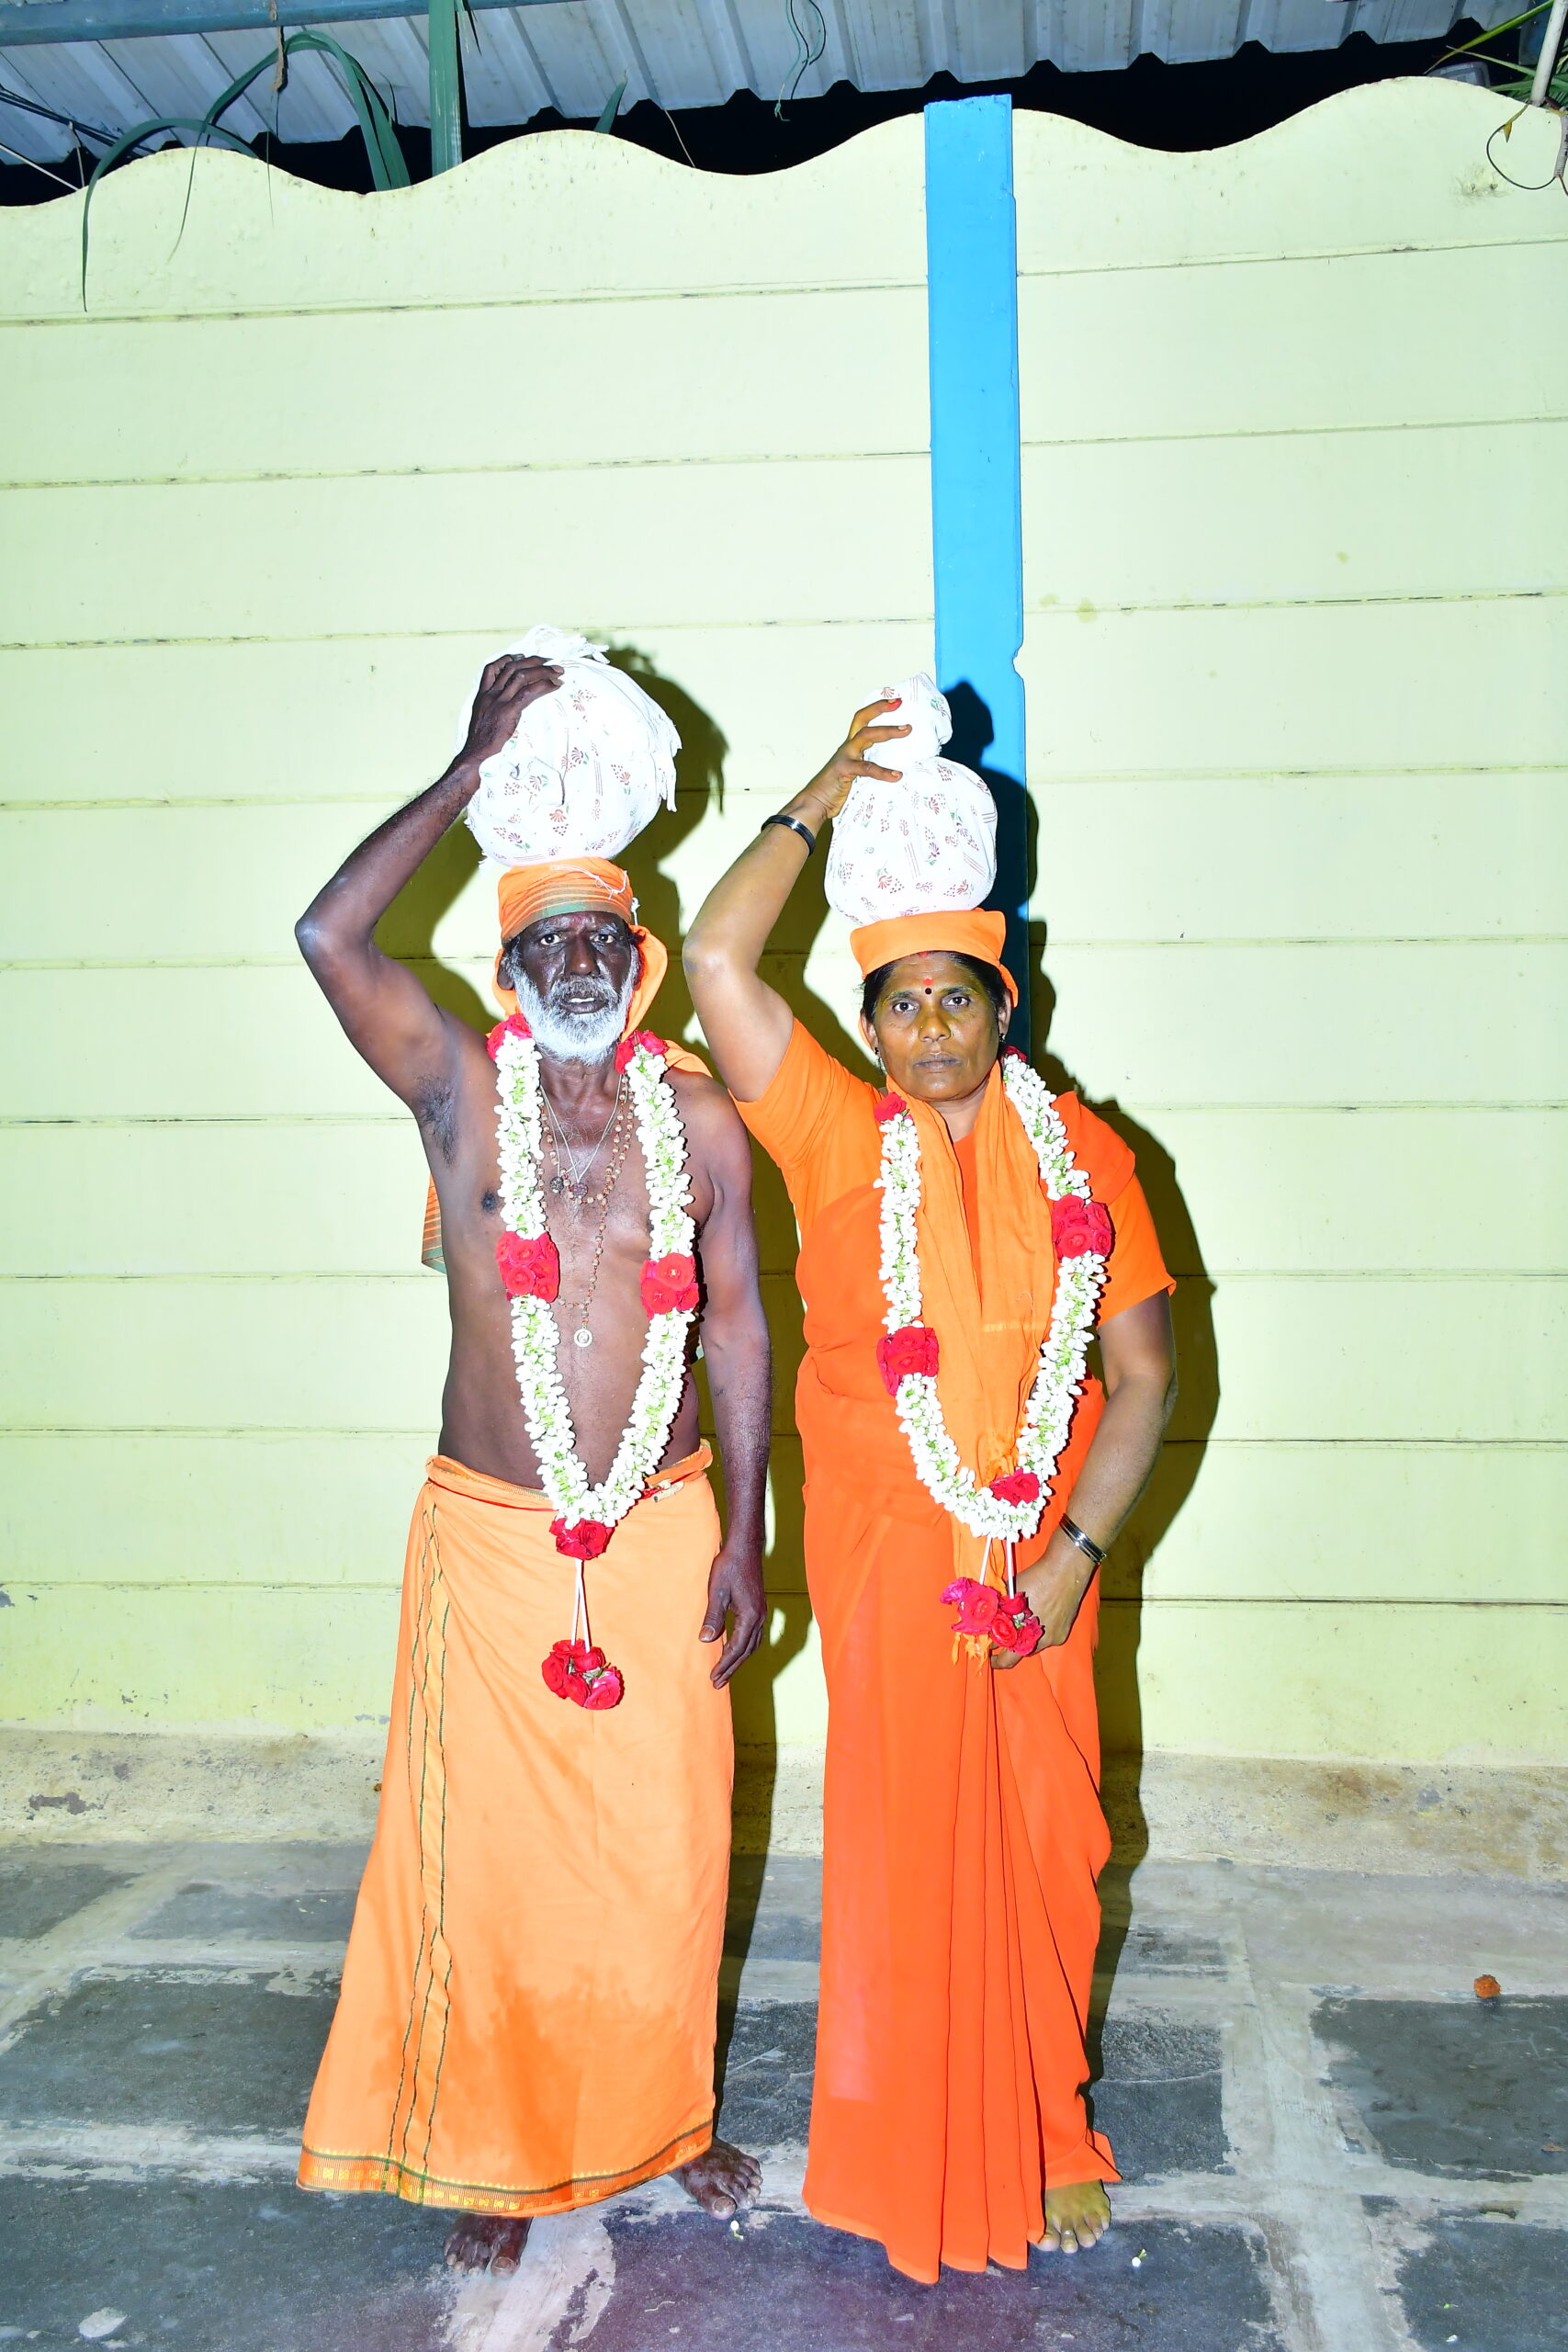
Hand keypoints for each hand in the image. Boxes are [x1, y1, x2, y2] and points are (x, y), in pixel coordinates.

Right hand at [454, 653, 562, 779]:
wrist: (475, 755)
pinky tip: (555, 686)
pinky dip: (544, 686)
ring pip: (522, 676)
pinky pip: (529, 692)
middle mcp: (490, 694)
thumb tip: (506, 707)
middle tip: (549, 661)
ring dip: (543, 671)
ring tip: (558, 671)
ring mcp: (499, 702)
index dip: (507, 658)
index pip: (491, 668)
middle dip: (533, 661)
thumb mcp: (483, 719)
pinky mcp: (508, 711)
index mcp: (482, 695)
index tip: (521, 655)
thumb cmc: (481, 742)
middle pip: (512, 667)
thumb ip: (492, 708)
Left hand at [698, 1544, 766, 1688]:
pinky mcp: (758, 1608)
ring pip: (751, 1645)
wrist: (745, 1547)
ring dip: (738, 1660)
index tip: (713, 1677)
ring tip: (725, 1672)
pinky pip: (752, 1636)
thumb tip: (705, 1640)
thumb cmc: (729, 1566)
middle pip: (746, 1651)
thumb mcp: (717, 1591)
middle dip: (731, 1668)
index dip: (725, 1665)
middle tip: (717, 1683)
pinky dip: (743, 1647)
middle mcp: (759, 1617)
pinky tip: (733, 1649)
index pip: (737, 1648)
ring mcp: (761, 1613)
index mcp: (750, 1616)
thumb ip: (713, 1617)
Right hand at [796, 699, 911, 824]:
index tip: (896, 701)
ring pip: (866, 736)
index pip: (862, 720)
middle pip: (862, 720)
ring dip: (887, 731)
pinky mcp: (844, 770)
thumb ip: (871, 768)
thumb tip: (898, 771)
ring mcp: (845, 757)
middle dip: (880, 709)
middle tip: (899, 704)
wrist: (815, 804)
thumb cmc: (836, 791)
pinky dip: (883, 772)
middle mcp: (847, 747)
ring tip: (905, 730)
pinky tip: (896, 776)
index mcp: (850, 747)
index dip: (877, 708)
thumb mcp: (856, 775)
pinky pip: (866, 768)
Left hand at [989, 1541, 1093, 1668]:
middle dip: (1009, 1647)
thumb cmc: (1035, 1579)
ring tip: (1018, 1624)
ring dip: (1025, 1638)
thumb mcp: (1010, 1594)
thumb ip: (999, 1610)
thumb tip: (988, 1620)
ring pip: (1034, 1645)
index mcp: (1024, 1634)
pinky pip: (1047, 1637)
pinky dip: (1039, 1631)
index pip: (1007, 1658)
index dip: (996, 1658)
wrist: (1065, 1570)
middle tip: (1000, 1639)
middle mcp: (1040, 1641)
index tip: (989, 1655)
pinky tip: (1036, 1618)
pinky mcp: (1063, 1632)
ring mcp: (1054, 1638)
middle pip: (1020, 1652)